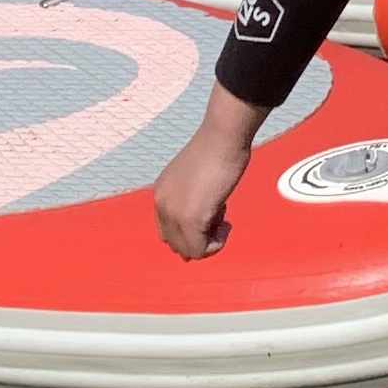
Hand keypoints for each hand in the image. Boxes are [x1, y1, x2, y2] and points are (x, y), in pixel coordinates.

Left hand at [153, 88, 262, 260]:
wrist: (223, 137)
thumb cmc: (217, 150)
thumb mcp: (195, 178)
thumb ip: (192, 200)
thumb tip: (204, 224)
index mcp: (161, 193)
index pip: (169, 231)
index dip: (193, 230)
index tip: (213, 214)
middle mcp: (161, 204)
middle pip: (176, 244)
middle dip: (200, 238)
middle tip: (219, 218)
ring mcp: (173, 214)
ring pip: (189, 250)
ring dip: (209, 242)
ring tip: (223, 218)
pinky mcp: (190, 219)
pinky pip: (201, 250)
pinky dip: (216, 244)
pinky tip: (226, 224)